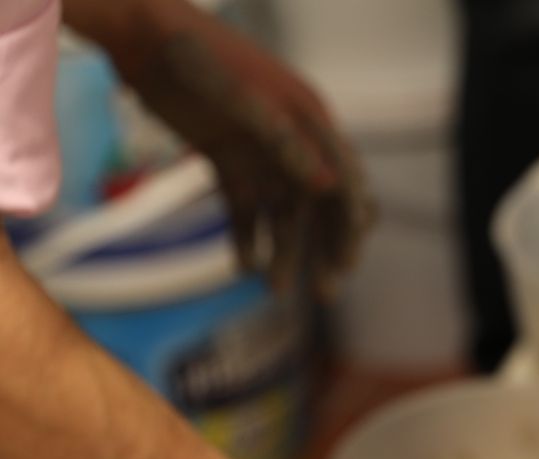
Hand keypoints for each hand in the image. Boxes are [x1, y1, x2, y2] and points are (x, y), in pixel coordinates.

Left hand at [84, 0, 373, 294]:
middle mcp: (293, 141)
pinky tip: (242, 267)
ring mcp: (261, 154)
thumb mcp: (237, 97)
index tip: (346, 263)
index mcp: (308, 120)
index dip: (350, 223)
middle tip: (324, 293)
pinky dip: (246, 238)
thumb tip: (328, 186)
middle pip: (321, 207)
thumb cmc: (194, 56)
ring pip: (284, 215)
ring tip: (275, 290)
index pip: (345, 180)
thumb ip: (282, 140)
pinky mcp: (229, 161)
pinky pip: (246, 209)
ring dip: (285, 252)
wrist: (139, 36)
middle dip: (324, 250)